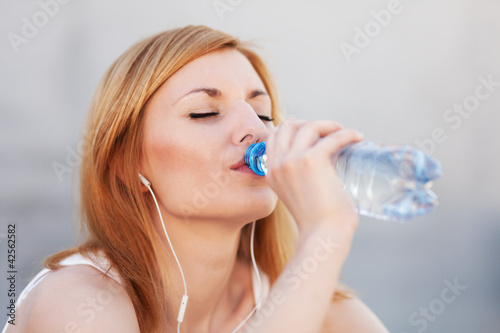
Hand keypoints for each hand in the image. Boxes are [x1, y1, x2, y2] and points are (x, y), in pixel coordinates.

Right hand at [265, 119, 363, 237]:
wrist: (322, 234)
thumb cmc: (317, 222)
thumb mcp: (296, 195)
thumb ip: (298, 179)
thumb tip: (321, 163)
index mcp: (271, 173)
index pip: (275, 136)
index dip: (294, 128)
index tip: (314, 132)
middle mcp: (278, 164)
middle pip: (289, 125)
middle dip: (310, 123)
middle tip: (330, 132)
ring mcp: (292, 160)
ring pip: (309, 126)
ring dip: (329, 125)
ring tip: (344, 132)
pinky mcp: (312, 159)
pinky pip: (332, 137)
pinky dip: (347, 133)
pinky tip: (357, 137)